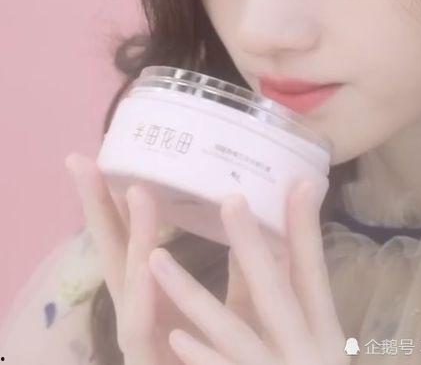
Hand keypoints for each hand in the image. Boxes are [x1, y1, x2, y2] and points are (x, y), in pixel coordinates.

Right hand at [65, 154, 268, 364]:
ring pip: (131, 285)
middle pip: (113, 252)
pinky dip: (148, 298)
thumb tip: (259, 215)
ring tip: (136, 192)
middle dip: (96, 208)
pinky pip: (144, 330)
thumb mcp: (239, 303)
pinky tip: (149, 264)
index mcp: (158, 291)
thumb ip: (246, 261)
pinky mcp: (147, 359)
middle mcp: (143, 309)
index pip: (132, 237)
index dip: (116, 200)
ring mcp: (143, 339)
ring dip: (133, 238)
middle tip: (80, 161)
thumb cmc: (224, 355)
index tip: (100, 157)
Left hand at [148, 180, 348, 364]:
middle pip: (279, 294)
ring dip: (198, 298)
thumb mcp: (313, 340)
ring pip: (238, 337)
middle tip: (230, 197)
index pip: (316, 274)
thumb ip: (296, 294)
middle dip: (253, 245)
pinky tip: (176, 336)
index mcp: (323, 334)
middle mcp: (309, 354)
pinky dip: (206, 358)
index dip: (305, 229)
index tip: (298, 181)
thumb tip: (284, 240)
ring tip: (157, 259)